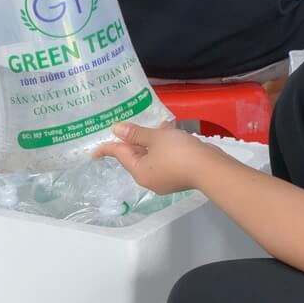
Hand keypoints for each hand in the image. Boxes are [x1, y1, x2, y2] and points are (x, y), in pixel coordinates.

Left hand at [91, 122, 219, 195]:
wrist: (210, 168)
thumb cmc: (178, 152)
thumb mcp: (155, 138)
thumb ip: (136, 133)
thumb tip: (117, 130)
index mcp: (139, 171)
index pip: (119, 155)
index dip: (107, 148)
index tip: (93, 151)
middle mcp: (149, 178)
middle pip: (136, 156)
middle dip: (135, 139)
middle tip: (130, 125)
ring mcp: (165, 179)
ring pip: (152, 156)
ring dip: (153, 140)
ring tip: (158, 124)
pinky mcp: (179, 175)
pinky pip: (165, 158)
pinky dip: (165, 146)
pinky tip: (172, 132)